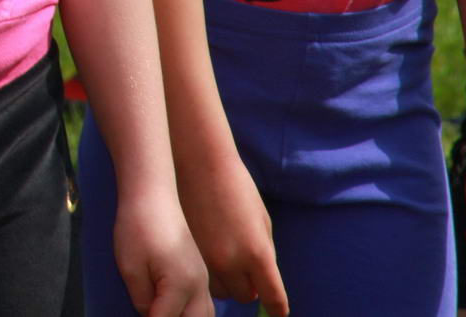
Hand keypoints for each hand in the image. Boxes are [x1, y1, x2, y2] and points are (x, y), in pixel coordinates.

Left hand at [114, 190, 212, 316]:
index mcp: (181, 287)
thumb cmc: (137, 228)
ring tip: (166, 309)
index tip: (141, 311)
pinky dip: (194, 312)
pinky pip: (205, 303)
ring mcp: (203, 278)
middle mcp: (198, 286)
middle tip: (153, 312)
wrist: (152, 194)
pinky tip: (176, 308)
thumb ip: (142, 302)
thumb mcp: (130, 269)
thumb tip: (150, 316)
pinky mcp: (200, 271)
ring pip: (205, 316)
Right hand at [176, 153, 287, 316]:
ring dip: (226, 280)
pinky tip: (208, 249)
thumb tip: (261, 282)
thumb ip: (265, 254)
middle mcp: (230, 262)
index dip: (277, 307)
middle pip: (244, 296)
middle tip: (246, 268)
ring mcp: (205, 259)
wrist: (200, 164)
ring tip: (224, 255)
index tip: (279, 311)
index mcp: (257, 253)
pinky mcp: (186, 252)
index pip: (273, 296)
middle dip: (248, 286)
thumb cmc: (237, 188)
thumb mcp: (262, 221)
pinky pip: (201, 276)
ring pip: (220, 289)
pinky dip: (208, 270)